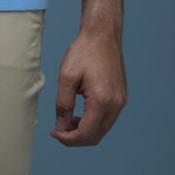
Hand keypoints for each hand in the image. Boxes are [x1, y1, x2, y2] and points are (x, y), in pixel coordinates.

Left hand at [49, 27, 127, 146]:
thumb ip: (63, 104)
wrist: (102, 35)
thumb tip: (61, 126)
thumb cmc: (84, 52)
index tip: (54, 132)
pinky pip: (106, 119)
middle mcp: (116, 105)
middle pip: (95, 136)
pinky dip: (92, 122)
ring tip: (66, 120)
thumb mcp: (67, 77)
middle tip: (57, 129)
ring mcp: (120, 102)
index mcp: (102, 101)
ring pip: (102, 129)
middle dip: (75, 137)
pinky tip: (78, 113)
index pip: (86, 134)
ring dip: (84, 130)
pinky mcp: (120, 97)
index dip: (68, 139)